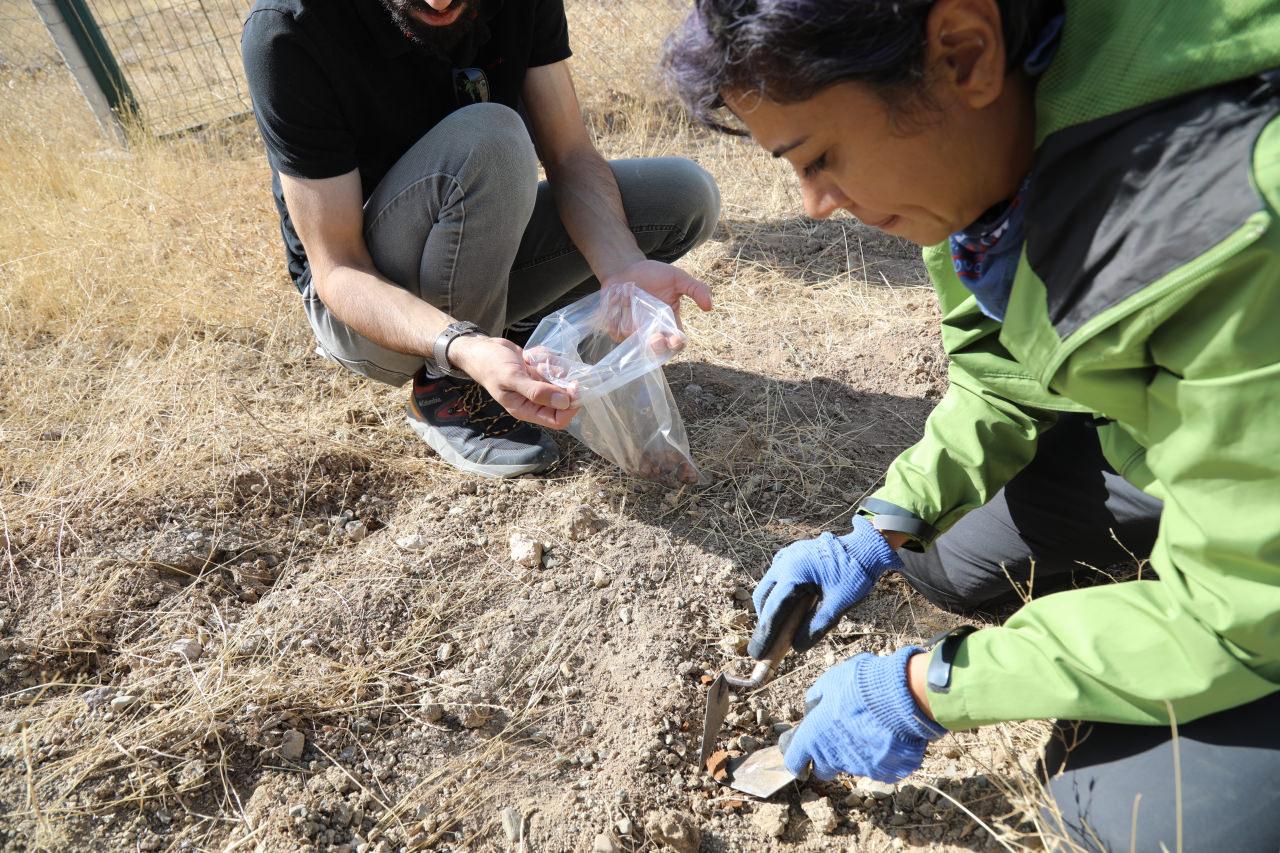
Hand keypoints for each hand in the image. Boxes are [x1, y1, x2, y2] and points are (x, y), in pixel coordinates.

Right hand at [449, 336, 578, 429]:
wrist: (481, 349)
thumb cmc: (491, 365)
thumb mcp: (512, 378)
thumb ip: (537, 392)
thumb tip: (565, 402)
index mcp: (526, 410)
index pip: (558, 420)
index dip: (570, 407)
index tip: (573, 387)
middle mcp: (535, 402)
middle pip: (565, 401)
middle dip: (562, 383)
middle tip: (550, 369)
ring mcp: (538, 387)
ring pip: (561, 381)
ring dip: (553, 367)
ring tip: (535, 361)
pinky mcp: (539, 373)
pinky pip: (554, 367)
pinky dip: (547, 358)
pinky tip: (531, 355)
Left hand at [602, 259, 712, 338]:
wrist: (625, 268)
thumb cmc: (653, 274)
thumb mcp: (677, 278)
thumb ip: (695, 289)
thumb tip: (709, 306)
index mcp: (669, 323)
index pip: (677, 343)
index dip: (676, 345)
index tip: (675, 339)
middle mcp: (652, 332)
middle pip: (656, 352)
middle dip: (656, 348)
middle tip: (655, 339)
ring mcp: (634, 332)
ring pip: (634, 341)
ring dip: (632, 320)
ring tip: (629, 294)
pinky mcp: (616, 329)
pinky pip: (616, 333)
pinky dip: (616, 318)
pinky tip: (617, 300)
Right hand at [750, 516, 901, 657]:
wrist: (866, 547)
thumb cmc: (855, 574)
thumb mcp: (839, 605)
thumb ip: (817, 627)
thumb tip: (797, 647)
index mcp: (794, 573)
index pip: (773, 609)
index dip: (765, 634)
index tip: (758, 654)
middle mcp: (784, 561)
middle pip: (764, 597)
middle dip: (764, 621)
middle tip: (766, 645)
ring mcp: (787, 555)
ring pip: (768, 586)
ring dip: (770, 607)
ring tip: (777, 629)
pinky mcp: (792, 554)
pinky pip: (777, 576)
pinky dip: (777, 594)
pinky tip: (787, 607)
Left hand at [783, 647, 945, 781]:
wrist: (901, 696)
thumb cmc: (861, 684)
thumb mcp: (830, 681)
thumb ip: (818, 697)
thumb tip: (815, 705)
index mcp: (814, 737)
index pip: (794, 760)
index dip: (797, 757)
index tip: (801, 752)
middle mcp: (833, 757)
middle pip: (823, 769)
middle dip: (827, 759)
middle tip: (838, 737)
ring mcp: (859, 767)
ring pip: (851, 766)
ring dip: (855, 752)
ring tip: (870, 728)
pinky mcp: (884, 772)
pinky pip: (878, 767)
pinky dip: (879, 756)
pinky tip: (888, 736)